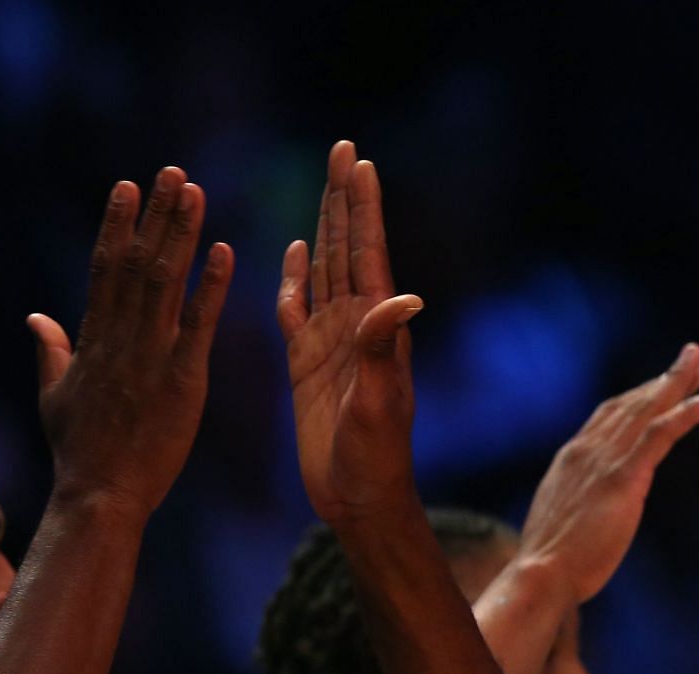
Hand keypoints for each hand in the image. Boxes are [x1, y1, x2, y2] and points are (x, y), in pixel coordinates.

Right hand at [28, 167, 233, 517]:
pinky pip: (198, 325)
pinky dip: (211, 287)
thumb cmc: (79, 450)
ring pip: (165, 281)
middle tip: (172, 171)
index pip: (105, 267)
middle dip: (155, 215)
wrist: (101, 492)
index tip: (127, 187)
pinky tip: (224, 251)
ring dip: (181, 234)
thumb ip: (49, 351)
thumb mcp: (53, 394)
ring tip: (195, 193)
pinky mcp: (181, 379)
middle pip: (137, 262)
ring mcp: (150, 356)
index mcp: (93, 338)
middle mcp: (120, 337)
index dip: (118, 225)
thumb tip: (36, 316)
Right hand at [280, 140, 424, 524]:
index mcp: (376, 327)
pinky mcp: (306, 362)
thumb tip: (404, 297)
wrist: (358, 498)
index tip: (360, 160)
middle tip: (343, 149)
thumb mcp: (379, 401)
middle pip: (346, 247)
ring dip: (324, 225)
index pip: (367, 252)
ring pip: (324, 269)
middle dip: (344, 198)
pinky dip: (294, 276)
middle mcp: (355, 326)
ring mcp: (330, 341)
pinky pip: (296, 308)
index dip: (362, 206)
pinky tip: (296, 249)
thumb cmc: (375, 457)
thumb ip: (382, 349)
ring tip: (326, 184)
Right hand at [515, 344, 698, 601]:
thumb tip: (592, 512)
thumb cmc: (552, 564)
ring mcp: (605, 460)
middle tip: (693, 358)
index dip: (638, 396)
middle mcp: (587, 450)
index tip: (661, 384)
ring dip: (678, 382)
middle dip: (664, 380)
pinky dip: (688, 412)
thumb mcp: (565, 522)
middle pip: (632, 403)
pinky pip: (662, 433)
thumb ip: (581, 506)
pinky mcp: (624, 477)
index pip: (608, 416)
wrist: (542, 574)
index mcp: (573, 459)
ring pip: (648, 409)